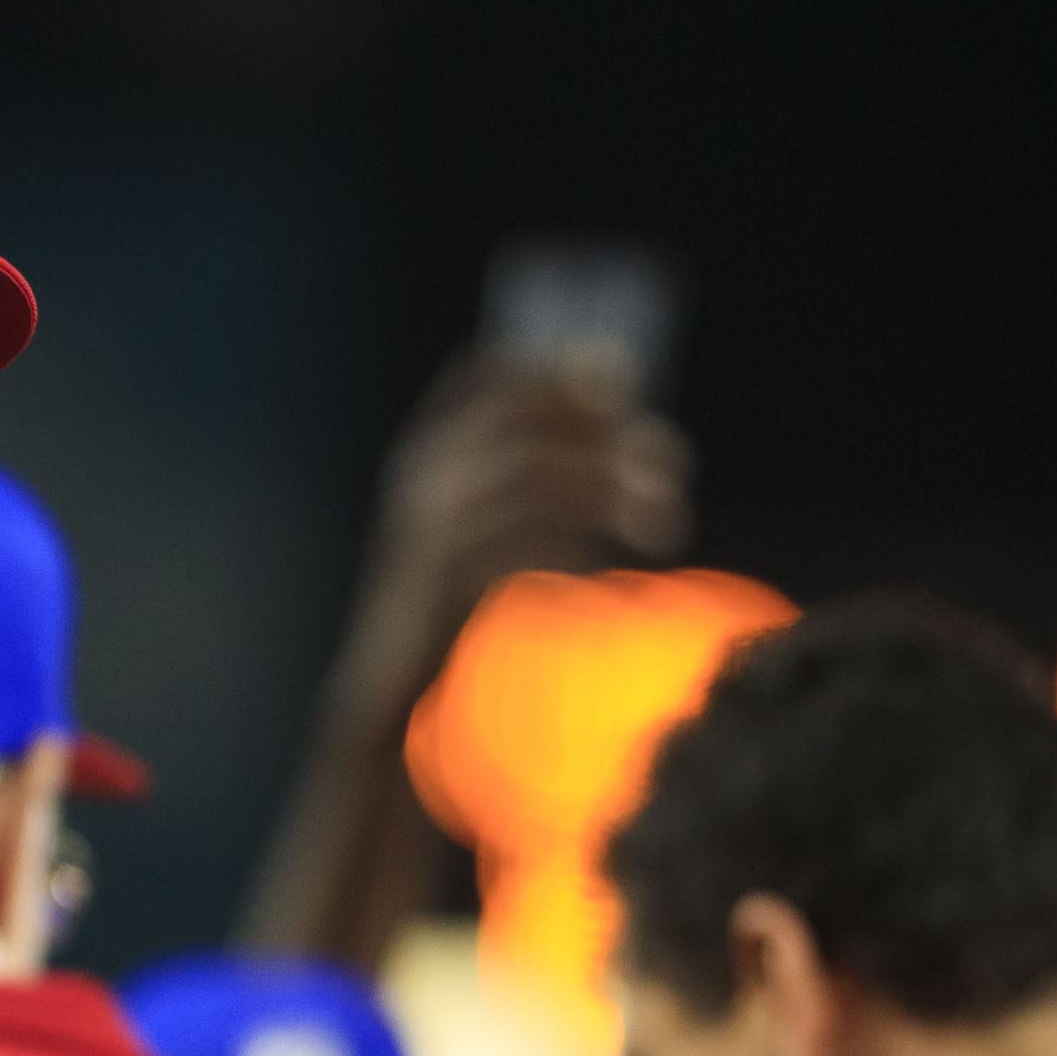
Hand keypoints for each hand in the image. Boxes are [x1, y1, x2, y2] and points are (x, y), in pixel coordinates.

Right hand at [335, 348, 693, 707]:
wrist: (382, 687)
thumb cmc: (442, 606)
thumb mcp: (478, 524)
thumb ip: (524, 474)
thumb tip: (616, 424)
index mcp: (427, 447)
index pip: (487, 372)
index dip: (555, 368)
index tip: (623, 385)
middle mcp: (422, 470)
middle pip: (526, 419)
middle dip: (607, 433)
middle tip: (674, 461)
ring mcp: (427, 520)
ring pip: (536, 474)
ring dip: (612, 491)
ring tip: (667, 521)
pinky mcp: (442, 574)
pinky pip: (525, 540)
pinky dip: (576, 548)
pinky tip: (605, 571)